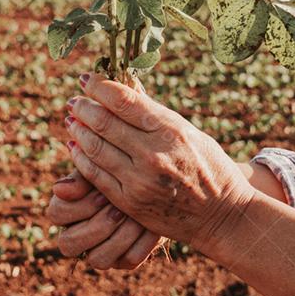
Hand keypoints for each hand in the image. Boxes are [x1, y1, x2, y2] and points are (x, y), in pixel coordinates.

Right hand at [48, 170, 160, 268]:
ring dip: (119, 237)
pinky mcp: (123, 260)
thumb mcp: (104, 168)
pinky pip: (129, 259)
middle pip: (68, 244)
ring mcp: (99, 252)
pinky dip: (142, 242)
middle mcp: (76, 236)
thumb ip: (84, 175)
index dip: (80, 207)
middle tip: (119, 211)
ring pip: (98, 260)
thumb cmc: (121, 172)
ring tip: (136, 218)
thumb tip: (59, 190)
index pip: (57, 213)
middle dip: (97, 226)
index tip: (104, 194)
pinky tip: (150, 226)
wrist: (154, 185)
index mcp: (66, 210)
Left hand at [63, 73, 257, 258]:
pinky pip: (95, 175)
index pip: (123, 100)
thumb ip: (154, 113)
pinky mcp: (129, 203)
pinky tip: (75, 147)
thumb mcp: (188, 132)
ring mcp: (139, 181)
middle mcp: (154, 154)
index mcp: (171, 130)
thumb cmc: (208, 166)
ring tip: (72, 121)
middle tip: (75, 101)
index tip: (86, 79)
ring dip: (78, 131)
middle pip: (103, 122)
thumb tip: (124, 86)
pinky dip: (80, 158)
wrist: (222, 215)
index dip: (99, 86)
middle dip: (83, 107)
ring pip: (95, 148)